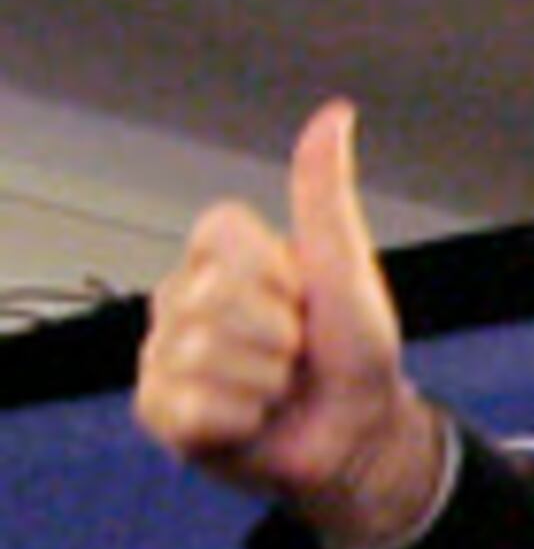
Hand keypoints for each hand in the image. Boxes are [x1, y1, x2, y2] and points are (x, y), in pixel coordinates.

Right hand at [134, 103, 448, 548]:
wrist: (359, 435)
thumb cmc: (354, 350)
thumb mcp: (346, 268)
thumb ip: (325, 194)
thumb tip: (337, 113)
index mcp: (216, 257)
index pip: (222, 235)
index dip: (280, 274)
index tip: (302, 296)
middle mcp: (178, 298)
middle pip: (219, 301)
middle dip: (281, 336)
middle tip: (296, 353)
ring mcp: (162, 355)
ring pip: (208, 357)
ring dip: (267, 382)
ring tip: (278, 389)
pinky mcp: (160, 411)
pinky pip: (195, 408)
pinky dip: (243, 421)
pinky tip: (251, 421)